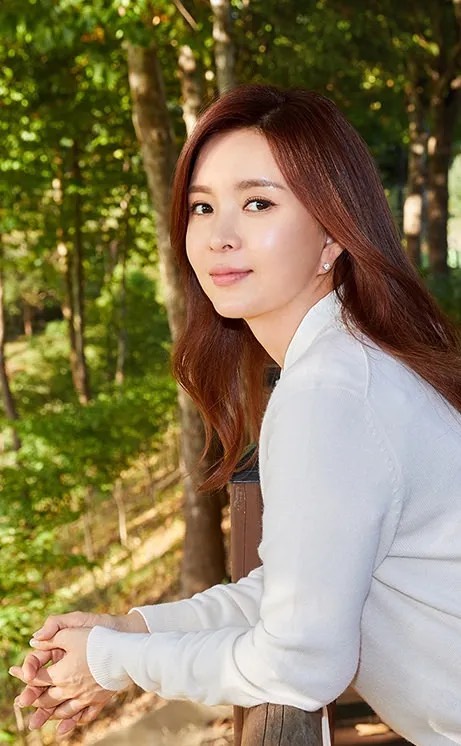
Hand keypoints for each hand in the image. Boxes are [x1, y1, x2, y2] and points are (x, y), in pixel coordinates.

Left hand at [9, 611, 145, 734]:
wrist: (124, 653)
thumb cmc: (97, 640)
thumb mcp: (71, 632)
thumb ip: (51, 637)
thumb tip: (34, 641)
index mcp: (61, 674)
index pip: (36, 679)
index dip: (23, 674)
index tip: (14, 671)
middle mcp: (70, 690)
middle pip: (46, 700)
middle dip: (33, 700)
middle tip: (22, 701)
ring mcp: (85, 698)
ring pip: (63, 712)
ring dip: (49, 716)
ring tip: (39, 720)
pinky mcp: (99, 700)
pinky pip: (84, 716)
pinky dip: (73, 722)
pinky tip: (66, 726)